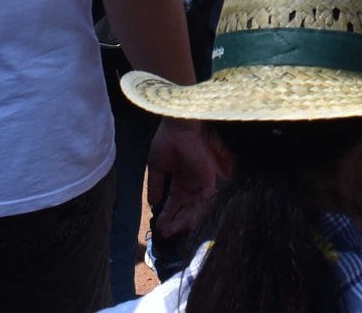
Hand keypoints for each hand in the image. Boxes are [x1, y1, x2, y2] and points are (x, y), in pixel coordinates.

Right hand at [145, 120, 217, 242]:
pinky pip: (205, 200)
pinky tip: (188, 222)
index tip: (160, 229)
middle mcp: (190, 184)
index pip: (174, 204)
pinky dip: (197, 211)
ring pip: (194, 208)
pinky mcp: (207, 179)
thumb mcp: (156, 166)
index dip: (167, 216)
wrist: (178, 128)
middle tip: (166, 234)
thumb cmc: (167, 142)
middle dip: (176, 222)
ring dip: (184, 220)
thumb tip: (153, 204)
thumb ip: (155, 185)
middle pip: (185, 209)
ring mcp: (199, 182)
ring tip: (173, 231)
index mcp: (179, 181)